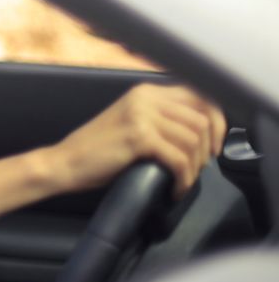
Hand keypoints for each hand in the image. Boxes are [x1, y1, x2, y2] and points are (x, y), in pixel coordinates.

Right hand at [47, 84, 226, 196]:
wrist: (65, 162)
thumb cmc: (97, 151)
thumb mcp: (132, 124)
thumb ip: (160, 119)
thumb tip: (201, 133)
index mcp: (145, 92)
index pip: (200, 97)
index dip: (216, 122)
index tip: (214, 146)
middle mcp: (145, 97)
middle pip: (201, 119)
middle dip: (207, 149)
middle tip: (197, 169)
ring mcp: (141, 115)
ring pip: (193, 140)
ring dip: (194, 167)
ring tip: (183, 180)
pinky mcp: (138, 137)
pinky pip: (178, 159)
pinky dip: (183, 179)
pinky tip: (175, 189)